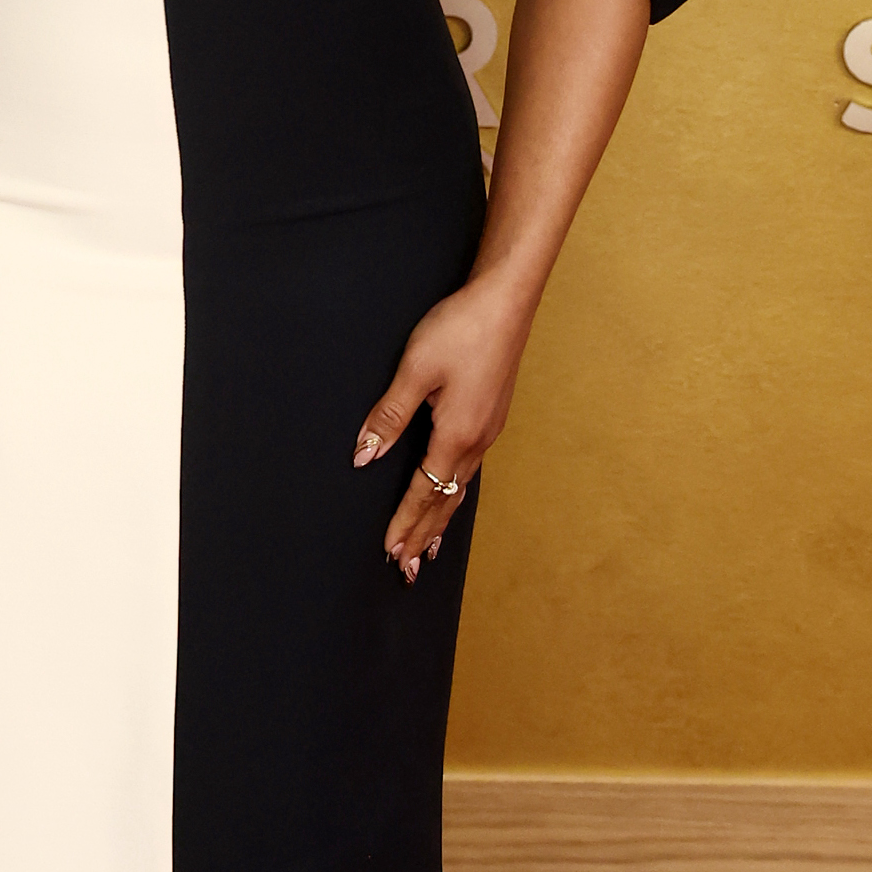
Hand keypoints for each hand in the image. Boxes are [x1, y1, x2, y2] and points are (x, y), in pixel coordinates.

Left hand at [354, 276, 532, 582]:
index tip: (390, 553)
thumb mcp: (415, 371)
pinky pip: (469, 470)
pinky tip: (452, 496)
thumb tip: (364, 456)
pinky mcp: (491, 417)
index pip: (425, 493)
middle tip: (409, 571)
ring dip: (441, 521)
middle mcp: (477, 442)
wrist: (507, 300)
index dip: (405, 524)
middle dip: (425, 537)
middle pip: (446, 502)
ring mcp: (488, 431)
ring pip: (460, 489)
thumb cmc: (462, 329)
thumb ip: (388, 417)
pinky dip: (455, 494)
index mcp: (457, 435)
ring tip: (429, 550)